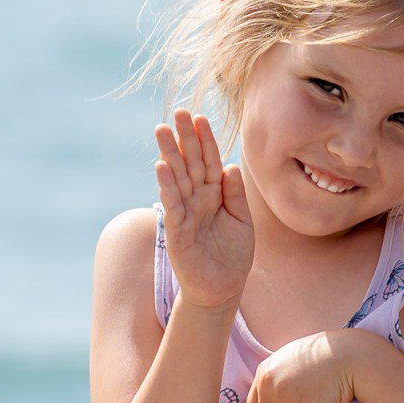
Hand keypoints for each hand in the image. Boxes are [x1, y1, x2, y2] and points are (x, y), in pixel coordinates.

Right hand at [155, 109, 251, 310]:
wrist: (222, 290)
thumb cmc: (232, 256)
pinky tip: (162, 166)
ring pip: (177, 179)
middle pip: (189, 163)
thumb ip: (235, 194)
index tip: (200, 117)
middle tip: (178, 112)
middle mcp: (196, 200)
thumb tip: (229, 165)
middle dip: (184, 138)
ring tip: (161, 130)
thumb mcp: (242, 221)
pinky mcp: (177, 233)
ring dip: (169, 154)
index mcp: (213, 195)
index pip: (208, 162)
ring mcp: (185, 214)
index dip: (205, 140)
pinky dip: (167, 186)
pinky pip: (173, 206)